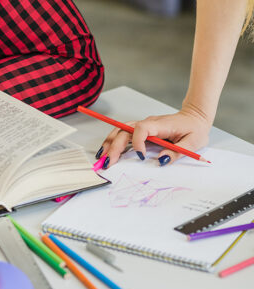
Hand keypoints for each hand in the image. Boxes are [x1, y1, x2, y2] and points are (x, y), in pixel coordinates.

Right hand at [96, 107, 212, 167]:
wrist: (194, 117)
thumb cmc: (194, 129)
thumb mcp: (193, 143)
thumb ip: (177, 152)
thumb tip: (161, 161)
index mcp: (160, 125)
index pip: (142, 128)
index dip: (138, 142)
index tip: (141, 156)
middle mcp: (148, 123)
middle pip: (125, 131)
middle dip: (115, 147)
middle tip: (108, 163)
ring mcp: (143, 126)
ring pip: (120, 131)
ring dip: (109, 144)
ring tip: (102, 158)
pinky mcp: (140, 131)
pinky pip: (123, 134)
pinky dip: (113, 143)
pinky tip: (106, 152)